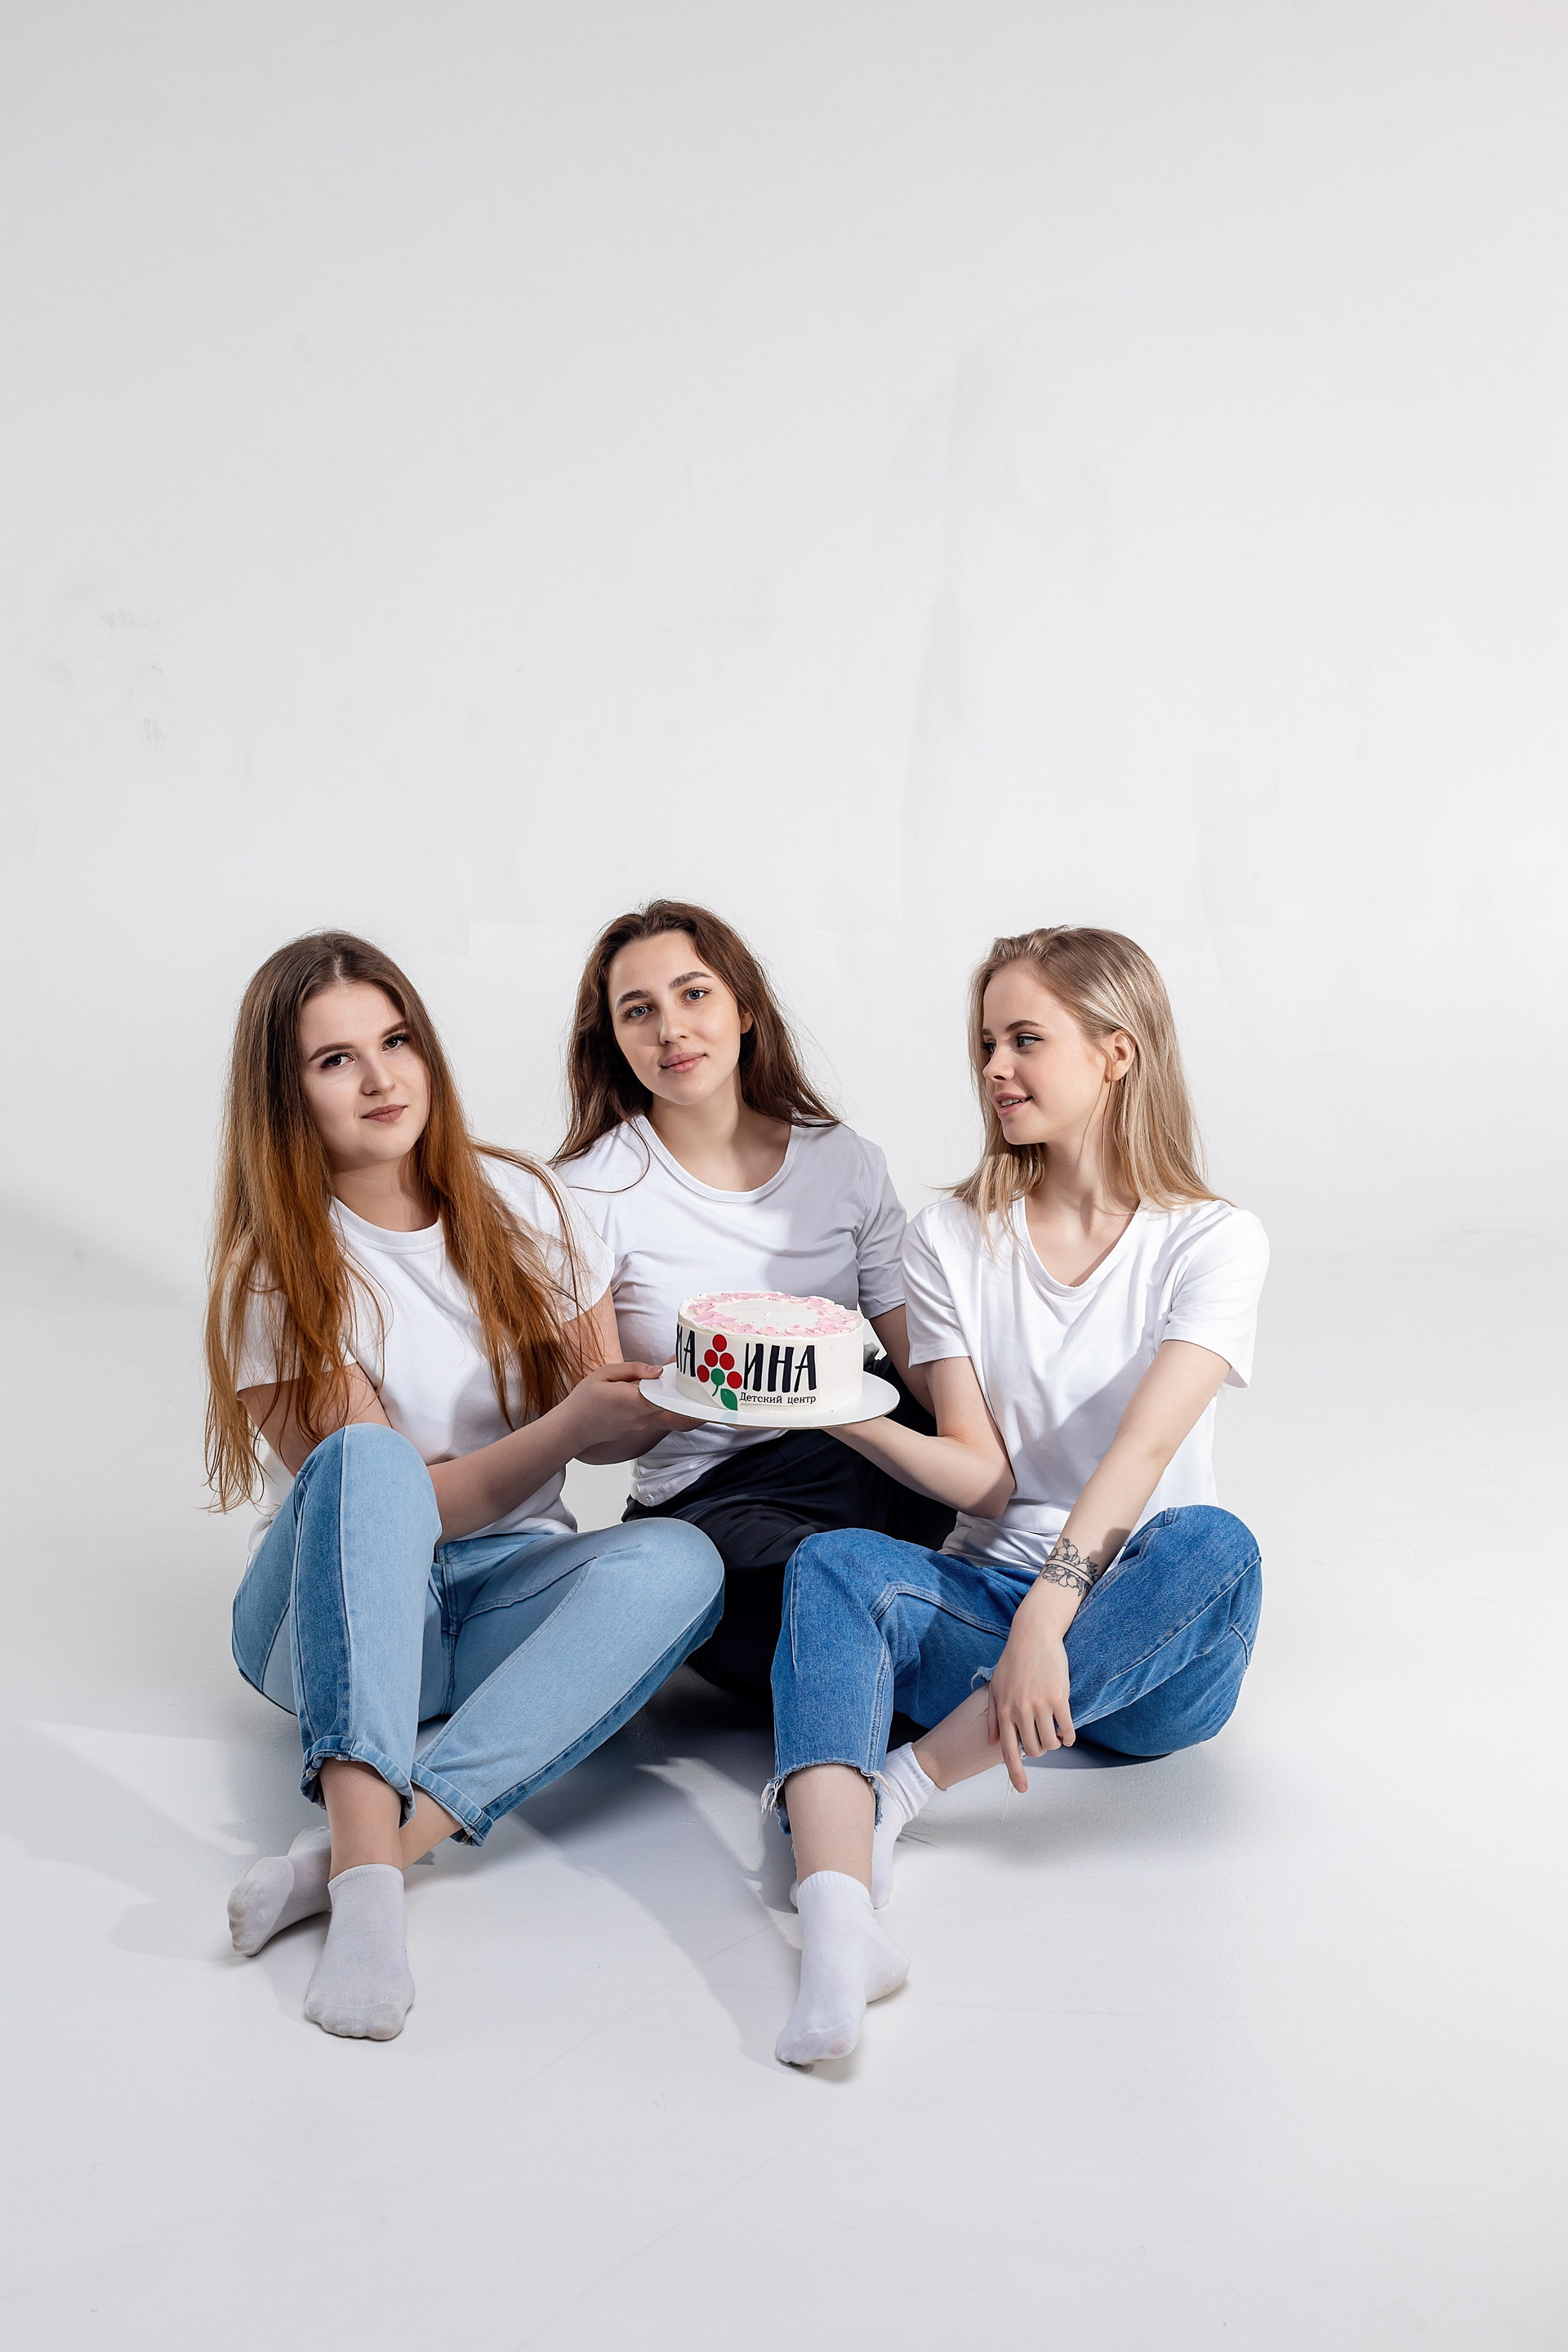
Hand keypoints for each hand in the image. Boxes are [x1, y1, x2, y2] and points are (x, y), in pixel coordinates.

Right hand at [565, 1362, 689, 1454]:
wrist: (572, 1428)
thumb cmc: (584, 1399)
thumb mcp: (604, 1373)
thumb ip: (633, 1369)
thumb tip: (658, 1371)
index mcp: (632, 1400)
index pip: (665, 1392)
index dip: (669, 1380)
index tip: (668, 1370)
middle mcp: (640, 1416)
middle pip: (664, 1398)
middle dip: (660, 1386)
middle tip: (647, 1375)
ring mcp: (639, 1426)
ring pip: (656, 1406)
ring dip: (650, 1395)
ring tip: (630, 1387)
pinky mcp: (636, 1430)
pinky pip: (648, 1413)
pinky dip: (643, 1404)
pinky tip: (626, 1399)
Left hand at [986, 1606, 1074, 1792]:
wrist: (1033, 1636)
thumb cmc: (1013, 1660)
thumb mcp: (996, 1687)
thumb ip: (993, 1716)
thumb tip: (992, 1742)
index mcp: (1004, 1711)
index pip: (1009, 1751)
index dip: (1016, 1773)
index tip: (1022, 1789)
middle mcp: (1020, 1711)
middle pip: (1034, 1749)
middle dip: (1041, 1750)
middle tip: (1043, 1738)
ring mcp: (1039, 1705)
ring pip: (1052, 1742)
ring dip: (1056, 1743)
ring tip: (1056, 1734)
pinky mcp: (1058, 1698)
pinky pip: (1067, 1729)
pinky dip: (1070, 1736)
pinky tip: (1068, 1733)